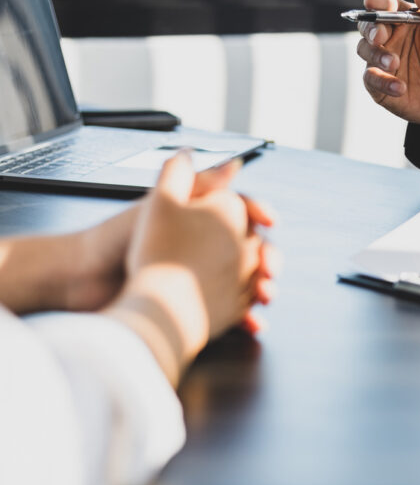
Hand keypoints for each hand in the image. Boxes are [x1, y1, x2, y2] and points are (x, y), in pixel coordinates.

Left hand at [106, 152, 277, 384]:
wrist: (84, 280)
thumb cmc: (117, 237)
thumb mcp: (162, 204)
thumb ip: (197, 182)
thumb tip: (235, 163)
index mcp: (198, 220)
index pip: (240, 212)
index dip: (258, 215)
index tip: (269, 221)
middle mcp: (203, 248)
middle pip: (250, 249)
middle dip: (267, 258)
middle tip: (269, 267)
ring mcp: (201, 278)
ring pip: (246, 282)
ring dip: (262, 287)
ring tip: (265, 294)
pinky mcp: (195, 308)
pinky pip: (230, 313)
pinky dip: (245, 317)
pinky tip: (252, 321)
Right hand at [356, 0, 419, 130]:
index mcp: (405, 19)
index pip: (382, 3)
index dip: (377, 1)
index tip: (382, 5)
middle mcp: (391, 37)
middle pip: (366, 24)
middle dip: (370, 28)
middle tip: (381, 38)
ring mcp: (383, 61)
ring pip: (363, 49)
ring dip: (376, 55)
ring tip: (395, 64)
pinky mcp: (380, 84)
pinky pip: (370, 78)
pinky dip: (382, 82)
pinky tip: (400, 87)